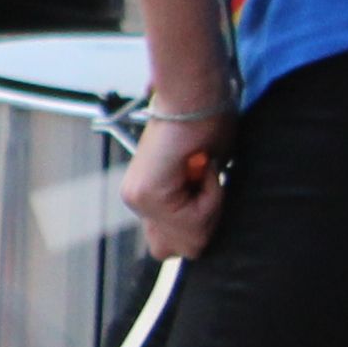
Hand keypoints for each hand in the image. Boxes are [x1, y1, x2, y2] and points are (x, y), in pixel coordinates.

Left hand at [124, 112, 233, 263]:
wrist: (194, 96)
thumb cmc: (204, 126)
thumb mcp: (203, 178)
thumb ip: (195, 208)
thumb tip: (195, 245)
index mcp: (146, 197)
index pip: (175, 246)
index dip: (204, 222)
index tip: (205, 185)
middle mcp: (136, 201)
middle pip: (183, 249)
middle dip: (207, 221)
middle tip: (206, 180)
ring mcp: (139, 200)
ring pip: (194, 238)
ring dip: (211, 204)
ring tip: (202, 169)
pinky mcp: (148, 195)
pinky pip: (196, 219)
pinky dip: (211, 194)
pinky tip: (200, 165)